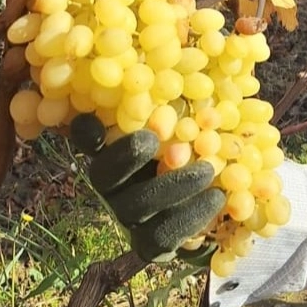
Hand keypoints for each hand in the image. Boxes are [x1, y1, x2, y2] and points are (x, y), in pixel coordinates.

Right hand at [71, 113, 224, 261]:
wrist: (214, 197)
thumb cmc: (197, 144)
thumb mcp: (187, 120)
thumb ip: (172, 106)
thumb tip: (170, 63)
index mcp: (114, 151)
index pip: (89, 140)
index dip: (89, 133)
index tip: (107, 119)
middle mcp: (113, 186)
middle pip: (104, 176)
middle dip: (131, 156)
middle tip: (167, 141)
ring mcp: (129, 217)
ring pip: (136, 208)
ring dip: (172, 187)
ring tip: (207, 169)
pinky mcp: (149, 243)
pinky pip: (162, 235)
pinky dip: (192, 215)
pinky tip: (218, 197)